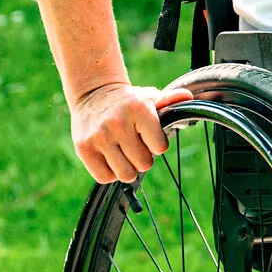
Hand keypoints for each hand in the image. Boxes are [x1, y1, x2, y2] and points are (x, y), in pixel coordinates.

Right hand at [69, 81, 194, 183]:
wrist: (93, 94)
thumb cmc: (128, 101)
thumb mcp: (149, 97)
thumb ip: (170, 101)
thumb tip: (188, 97)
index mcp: (139, 110)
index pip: (160, 148)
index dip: (158, 145)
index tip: (150, 137)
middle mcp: (118, 123)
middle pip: (144, 165)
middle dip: (143, 158)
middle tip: (135, 146)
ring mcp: (99, 137)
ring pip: (125, 174)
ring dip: (127, 168)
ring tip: (123, 152)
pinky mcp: (83, 148)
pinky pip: (104, 177)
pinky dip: (110, 173)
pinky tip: (110, 157)